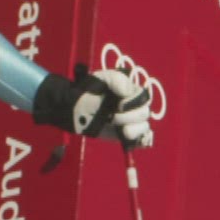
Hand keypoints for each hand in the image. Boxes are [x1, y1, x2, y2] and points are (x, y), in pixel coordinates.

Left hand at [33, 67, 154, 147]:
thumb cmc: (88, 91)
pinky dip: (138, 140)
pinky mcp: (127, 136)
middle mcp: (134, 107)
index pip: (144, 97)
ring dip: (131, 129)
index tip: (120, 105)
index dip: (134, 102)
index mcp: (131, 92)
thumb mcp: (102, 78)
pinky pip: (141, 140)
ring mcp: (132, 122)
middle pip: (144, 114)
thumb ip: (118, 80)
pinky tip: (127, 137)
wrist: (75, 109)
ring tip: (118, 129)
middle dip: (129, 117)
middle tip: (113, 117)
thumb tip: (128, 92)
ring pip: (144, 128)